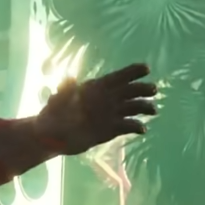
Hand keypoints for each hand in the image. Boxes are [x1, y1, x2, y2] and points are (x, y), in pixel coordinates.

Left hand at [36, 63, 157, 154]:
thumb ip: (66, 90)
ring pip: (133, 107)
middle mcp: (106, 100)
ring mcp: (110, 115)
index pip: (118, 77)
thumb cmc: (52, 114)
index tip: (145, 69)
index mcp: (96, 88)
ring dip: (144, 107)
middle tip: (153, 89)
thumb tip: (70, 79)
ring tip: (152, 110)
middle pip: (130, 91)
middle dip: (142, 89)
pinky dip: (135, 126)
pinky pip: (127, 126)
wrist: (51, 136)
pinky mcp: (110, 130)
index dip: (132, 72)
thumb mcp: (57, 101)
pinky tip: (141, 129)